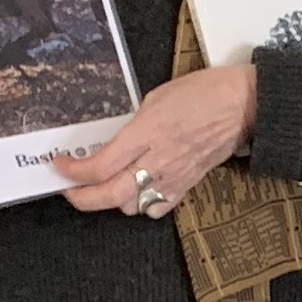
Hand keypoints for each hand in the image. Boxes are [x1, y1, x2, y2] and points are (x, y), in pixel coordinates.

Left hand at [60, 60, 256, 216]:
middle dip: (81, 197)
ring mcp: (174, 177)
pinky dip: (142, 204)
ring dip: (113, 198)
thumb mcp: (156, 97)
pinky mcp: (187, 186)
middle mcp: (157, 161)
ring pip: (131, 206)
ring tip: (106, 183)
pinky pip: (156, 208)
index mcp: (147, 132)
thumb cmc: (202, 92)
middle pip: (109, 195)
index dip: (72, 171)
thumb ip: (132, 125)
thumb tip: (113, 144)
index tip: (59, 165)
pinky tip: (139, 188)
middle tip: (69, 188)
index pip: (100, 165)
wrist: (243, 106)